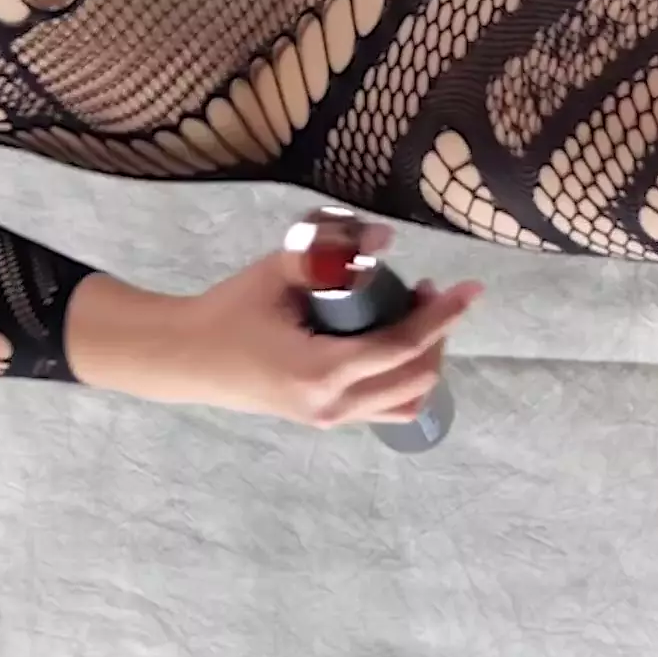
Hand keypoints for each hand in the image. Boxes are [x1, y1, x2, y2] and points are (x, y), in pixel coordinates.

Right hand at [69, 220, 483, 428]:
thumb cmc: (229, 311)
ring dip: (423, 360)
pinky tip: (394, 344)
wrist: (187, 358)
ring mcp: (330, 419)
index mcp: (321, 371)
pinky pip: (384, 408)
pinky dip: (404, 379)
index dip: (442, 316)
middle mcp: (333, 405)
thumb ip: (329, 252)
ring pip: (405, 401)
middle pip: (415, 378)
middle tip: (429, 290)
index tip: (470, 289)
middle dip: (437, 334)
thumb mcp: (276, 272)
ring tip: (414, 317)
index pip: (402, 346)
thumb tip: (384, 238)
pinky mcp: (325, 418)